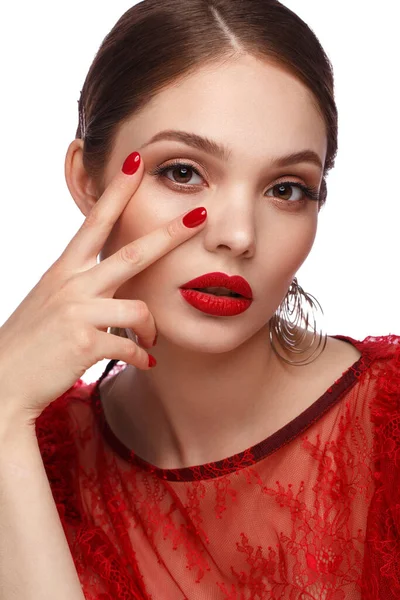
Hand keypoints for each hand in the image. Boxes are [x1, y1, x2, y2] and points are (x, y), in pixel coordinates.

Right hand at [0, 151, 206, 427]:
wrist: (2, 381)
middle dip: (170, 234)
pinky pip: (132, 346)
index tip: (136, 163)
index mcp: (63, 270)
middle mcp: (71, 284)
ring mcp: (77, 312)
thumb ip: (83, 287)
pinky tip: (142, 361)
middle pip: (133, 253)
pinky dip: (141, 356)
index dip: (118, 190)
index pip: (94, 220)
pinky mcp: (85, 342)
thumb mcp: (52, 302)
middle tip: (201, 216)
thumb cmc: (32, 342)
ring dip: (152, 329)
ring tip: (150, 341)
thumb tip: (116, 286)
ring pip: (140, 309)